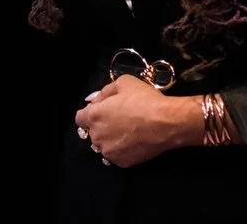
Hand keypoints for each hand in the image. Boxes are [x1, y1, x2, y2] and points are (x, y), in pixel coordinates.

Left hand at [73, 75, 198, 167]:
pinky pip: (116, 155)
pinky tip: (134, 141)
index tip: (102, 110)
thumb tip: (94, 100)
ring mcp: (109, 152)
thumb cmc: (144, 100)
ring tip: (128, 131)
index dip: (90, 113)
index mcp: (94, 116)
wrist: (166, 123)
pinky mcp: (122, 163)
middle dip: (101, 125)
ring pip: (104, 145)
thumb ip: (104, 92)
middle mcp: (97, 136)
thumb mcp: (123, 83)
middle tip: (120, 118)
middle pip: (92, 132)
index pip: (80, 118)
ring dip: (110, 138)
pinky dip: (122, 149)